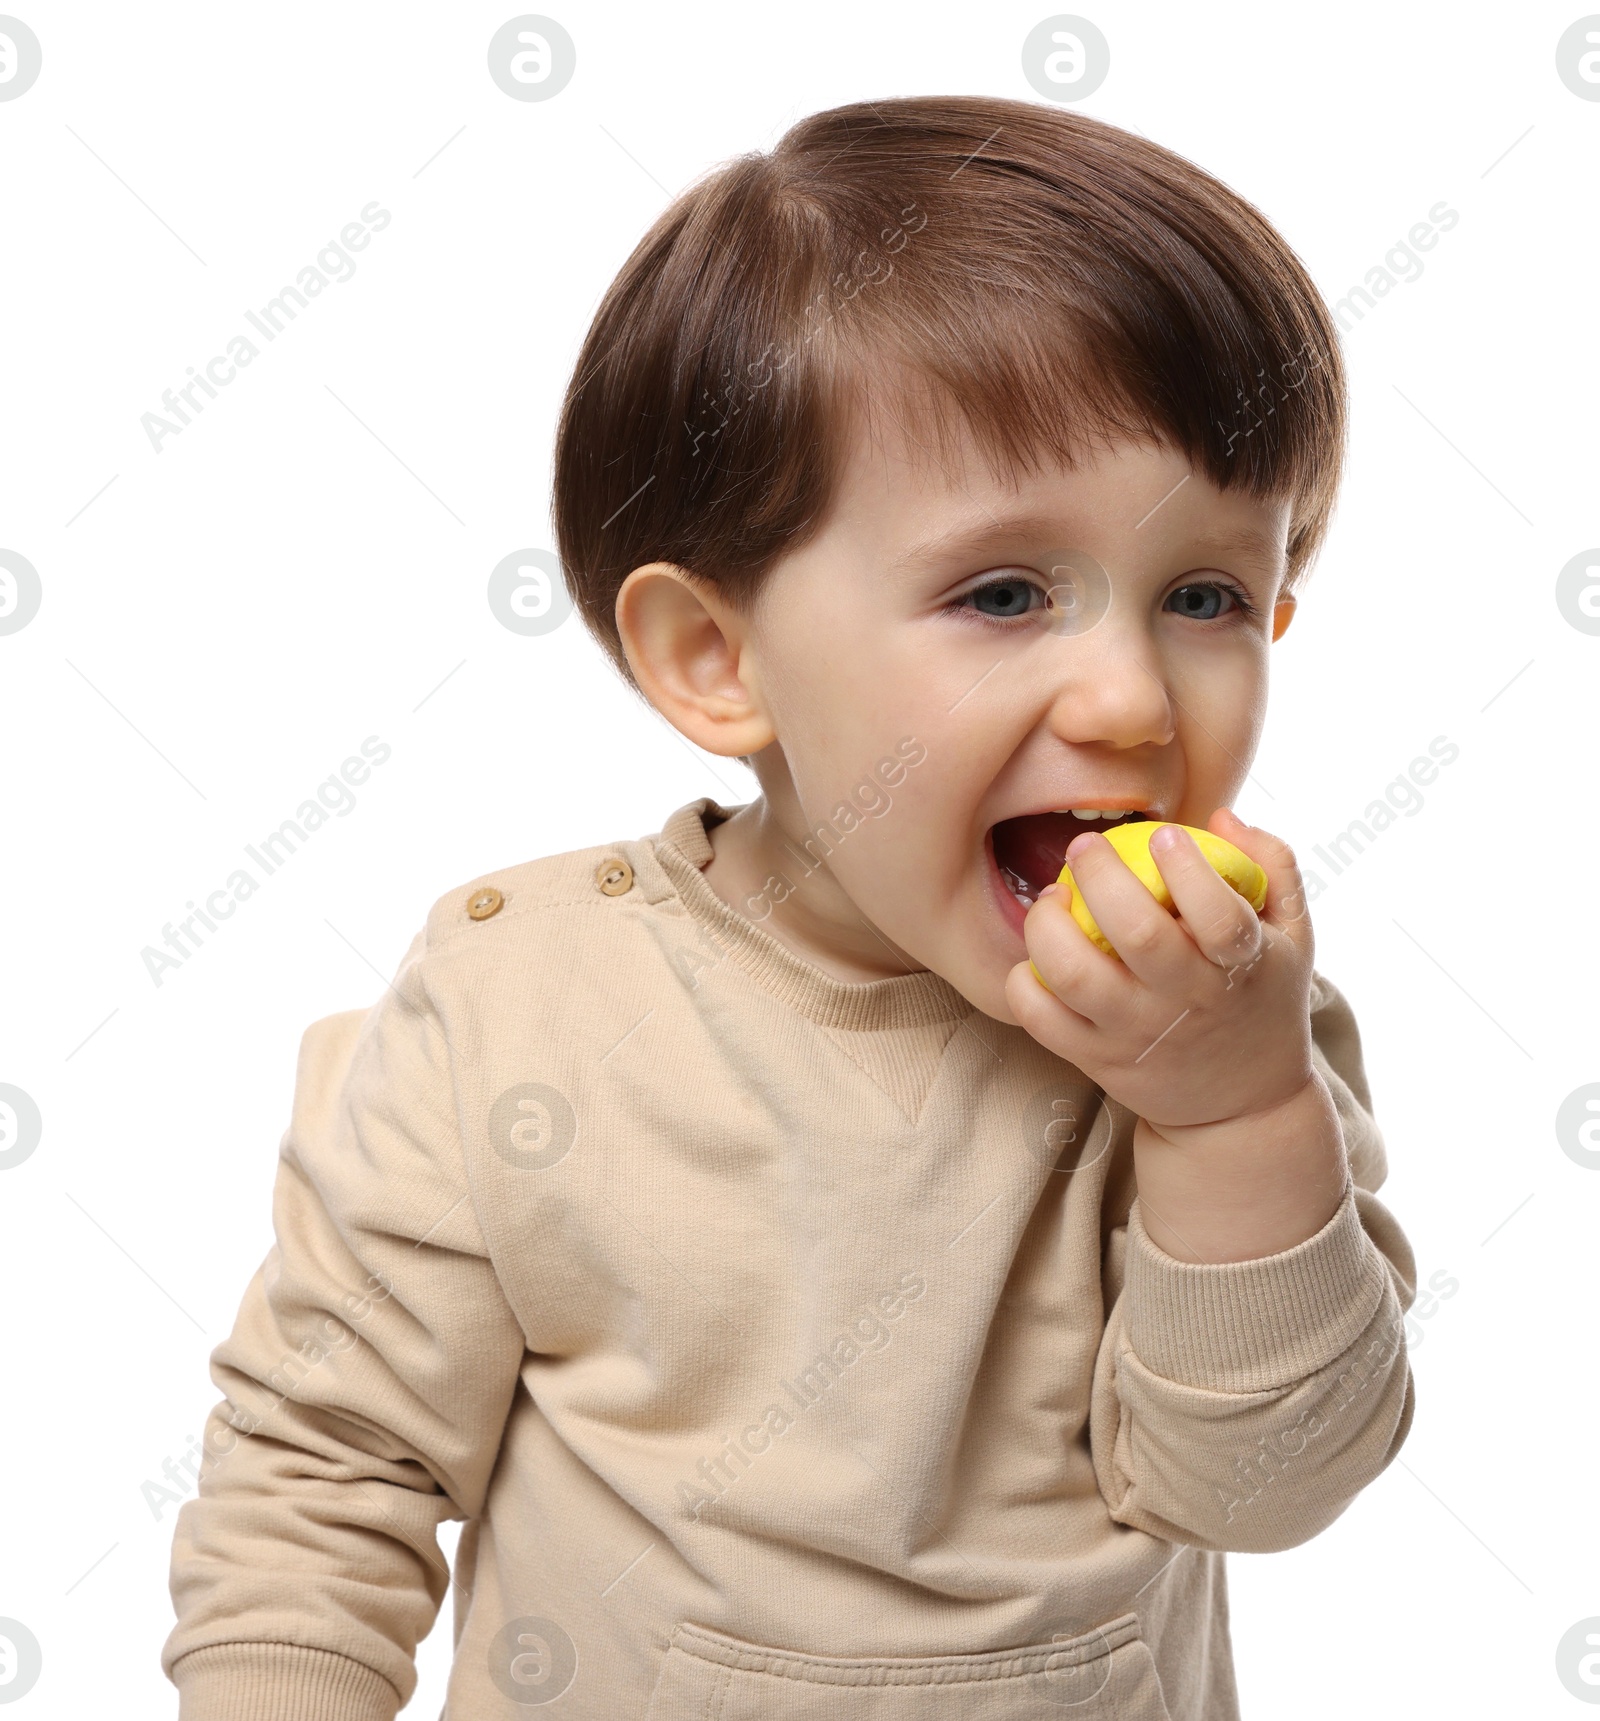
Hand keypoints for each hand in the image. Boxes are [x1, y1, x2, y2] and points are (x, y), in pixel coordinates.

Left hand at [1003, 809, 1346, 1260]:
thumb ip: (1271, 866)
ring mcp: (1135, 1033)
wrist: (1241, 1107)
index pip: (1217, 915)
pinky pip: (1040, 1019)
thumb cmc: (1260, 999)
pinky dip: (1024, 981)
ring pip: (1075, 976)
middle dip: (1100, 876)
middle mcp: (1185, 1002)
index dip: (1187, 867)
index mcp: (1239, 967)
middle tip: (1085, 848)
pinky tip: (1037, 953)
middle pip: (1136, 933)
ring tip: (1052, 899)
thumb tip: (1219, 817)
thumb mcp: (1291, 936)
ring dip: (1049, 926)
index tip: (1164, 834)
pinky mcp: (1095, 1060)